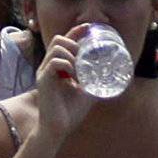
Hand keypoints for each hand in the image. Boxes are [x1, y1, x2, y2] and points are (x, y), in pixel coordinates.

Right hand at [33, 30, 97, 145]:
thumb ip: (96, 82)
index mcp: (58, 67)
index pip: (65, 41)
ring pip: (57, 49)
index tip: (89, 28)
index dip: (76, 32)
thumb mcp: (88, 93)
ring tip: (80, 70)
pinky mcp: (43, 81)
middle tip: (84, 58)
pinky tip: (74, 78)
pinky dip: (68, 66)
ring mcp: (44, 73)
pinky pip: (55, 63)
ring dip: (72, 55)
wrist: (58, 129)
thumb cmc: (70, 113)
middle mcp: (48, 67)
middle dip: (74, 43)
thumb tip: (114, 76)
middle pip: (58, 39)